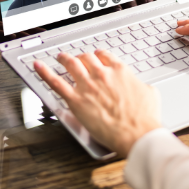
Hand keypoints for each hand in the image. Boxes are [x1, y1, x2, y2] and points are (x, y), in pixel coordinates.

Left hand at [35, 50, 160, 157]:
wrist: (136, 133)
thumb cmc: (144, 117)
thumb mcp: (150, 93)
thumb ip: (142, 85)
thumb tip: (143, 87)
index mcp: (120, 70)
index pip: (104, 55)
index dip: (97, 55)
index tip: (95, 57)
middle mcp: (102, 74)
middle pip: (86, 58)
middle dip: (80, 57)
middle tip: (76, 59)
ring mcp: (87, 86)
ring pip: (71, 65)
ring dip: (64, 59)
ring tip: (60, 58)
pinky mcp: (76, 100)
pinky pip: (56, 82)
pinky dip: (44, 72)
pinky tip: (38, 66)